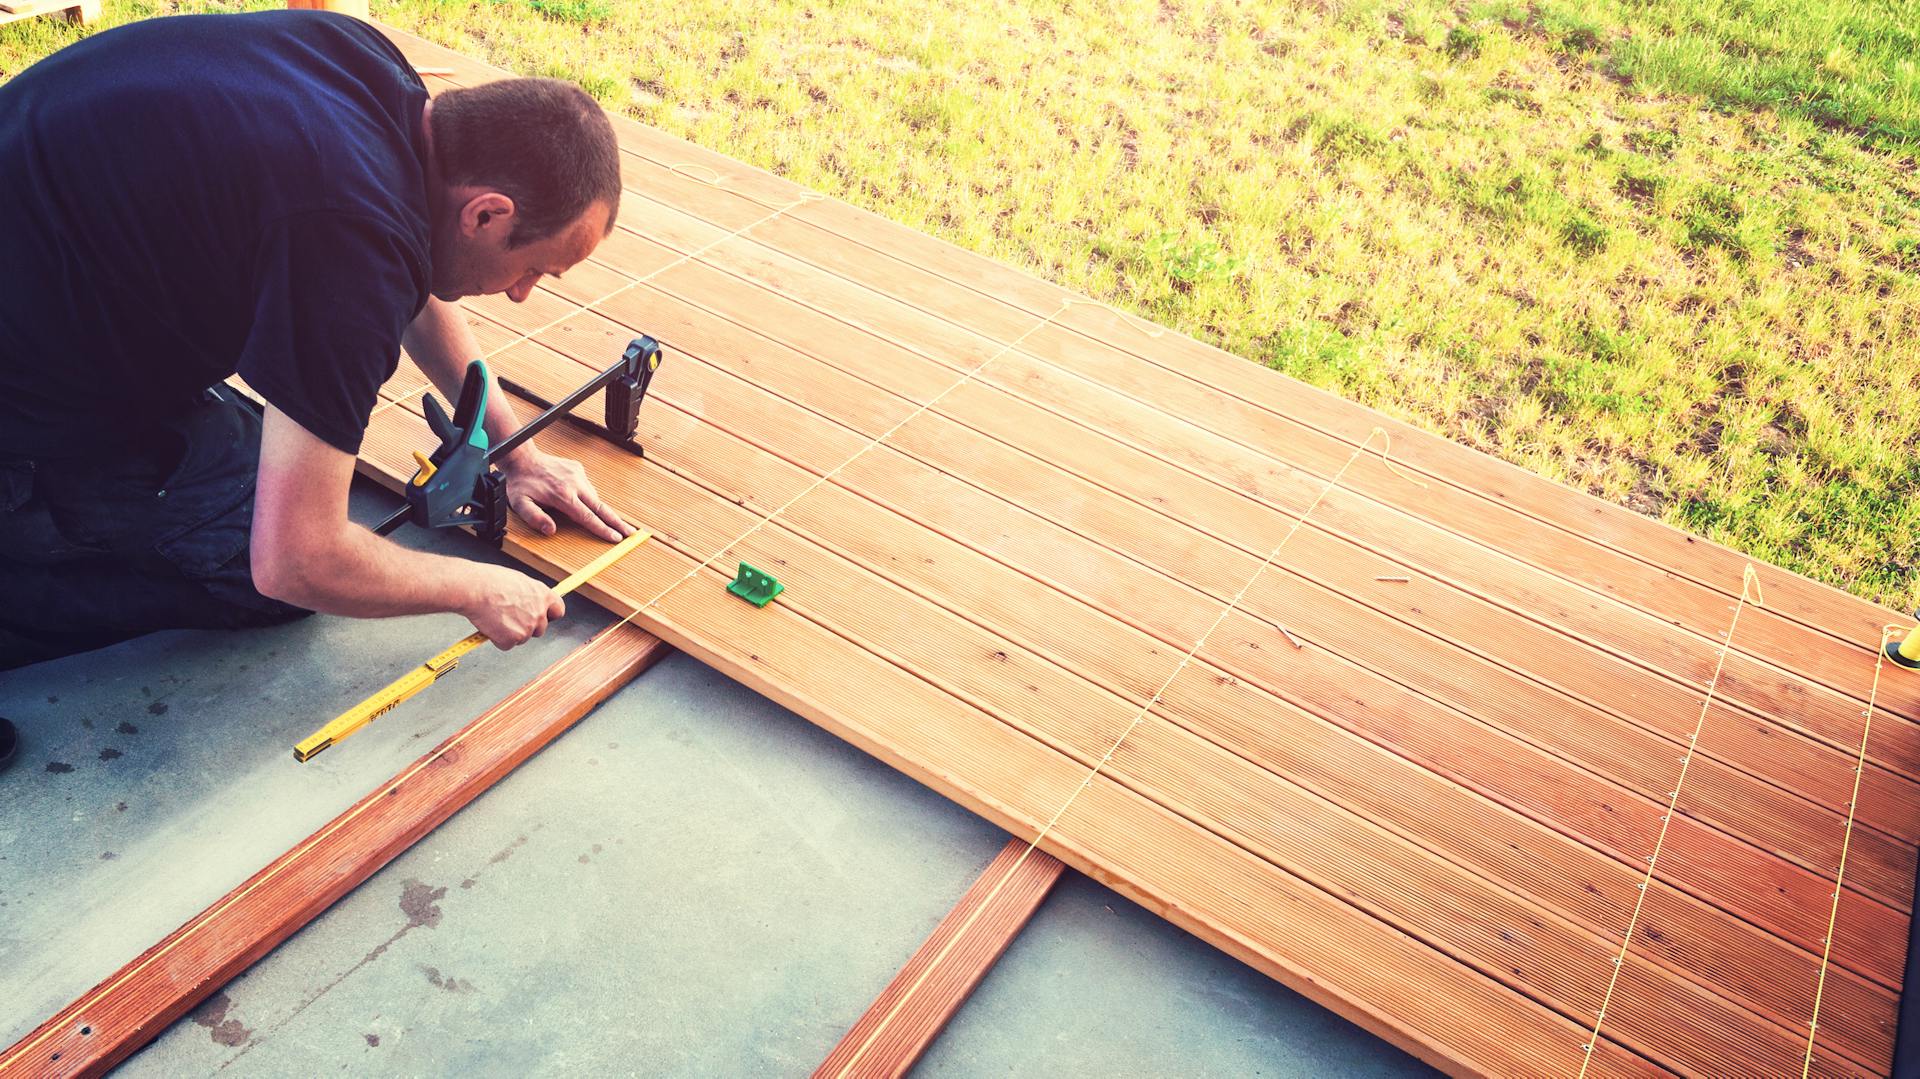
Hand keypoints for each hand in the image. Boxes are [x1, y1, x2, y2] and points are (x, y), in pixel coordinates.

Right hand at [462, 564, 564, 648]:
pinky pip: (506, 644)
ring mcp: (527, 628)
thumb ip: (528, 594)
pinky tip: (490, 624)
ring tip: (495, 616)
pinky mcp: (513, 639)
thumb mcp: (518, 581)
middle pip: (540, 629)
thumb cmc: (490, 581)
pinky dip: (497, 638)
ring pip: (522, 638)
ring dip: (510, 632)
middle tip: (509, 618)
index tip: (543, 616)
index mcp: (542, 595)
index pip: (558, 610)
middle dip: (526, 627)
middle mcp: (539, 613)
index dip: (549, 615)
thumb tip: (528, 601)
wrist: (474, 589)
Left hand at [496, 447, 631, 541]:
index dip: (603, 529)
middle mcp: (574, 485)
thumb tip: (551, 530)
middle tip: (631, 532)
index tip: (616, 538)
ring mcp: (578, 475)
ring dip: (602, 510)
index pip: (588, 517)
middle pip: (601, 507)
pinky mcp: (578, 469)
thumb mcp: (520, 504)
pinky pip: (588, 487)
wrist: (523, 459)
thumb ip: (535, 518)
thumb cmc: (521, 484)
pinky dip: (589, 497)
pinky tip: (584, 501)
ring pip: (595, 497)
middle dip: (617, 522)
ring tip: (610, 521)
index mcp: (563, 496)